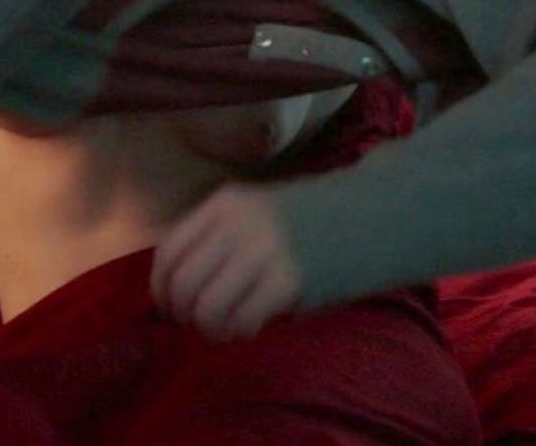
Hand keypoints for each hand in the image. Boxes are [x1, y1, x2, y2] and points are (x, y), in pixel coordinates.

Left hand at [150, 182, 304, 341]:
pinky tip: (253, 327)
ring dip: (211, 328)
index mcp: (223, 204)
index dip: (161, 288)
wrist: (374, 213)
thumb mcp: (255, 211)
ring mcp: (263, 251)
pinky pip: (243, 319)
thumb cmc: (312, 218)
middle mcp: (236, 225)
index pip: (168, 252)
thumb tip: (179, 283)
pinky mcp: (290, 281)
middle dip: (183, 314)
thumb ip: (218, 236)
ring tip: (227, 328)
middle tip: (198, 324)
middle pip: (182, 283)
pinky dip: (240, 331)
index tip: (169, 307)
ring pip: (207, 307)